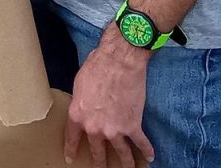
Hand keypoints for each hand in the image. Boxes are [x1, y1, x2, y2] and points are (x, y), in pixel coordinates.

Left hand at [63, 29, 154, 167]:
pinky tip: (149, 156)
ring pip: (121, 153)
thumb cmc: (96, 67)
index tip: (70, 159)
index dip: (71, 150)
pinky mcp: (133, 126)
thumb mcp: (79, 84)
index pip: (72, 138)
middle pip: (97, 151)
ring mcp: (115, 130)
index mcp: (78, 116)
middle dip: (99, 162)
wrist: (119, 62)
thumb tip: (85, 107)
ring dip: (125, 163)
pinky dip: (147, 150)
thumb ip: (81, 102)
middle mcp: (95, 128)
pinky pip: (141, 143)